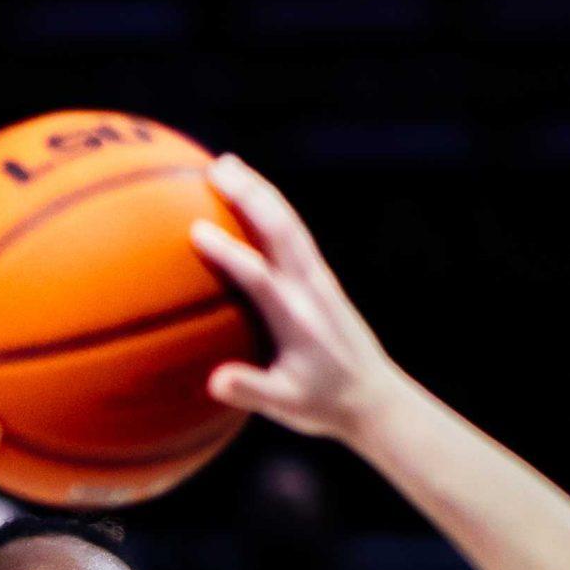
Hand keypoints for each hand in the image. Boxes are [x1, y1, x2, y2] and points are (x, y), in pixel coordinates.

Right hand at [192, 152, 397, 441]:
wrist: (374, 397)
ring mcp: (318, 279)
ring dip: (258, 190)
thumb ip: (252, 390)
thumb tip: (215, 381)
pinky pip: (292, 232)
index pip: (260, 277)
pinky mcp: (320, 277)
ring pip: (288, 222)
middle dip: (249, 196)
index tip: (196, 230)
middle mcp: (310, 290)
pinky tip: (248, 195)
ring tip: (225, 164)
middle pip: (281, 230)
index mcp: (297, 319)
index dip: (229, 253)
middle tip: (213, 168)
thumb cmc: (325, 404)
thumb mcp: (288, 405)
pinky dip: (269, 207)